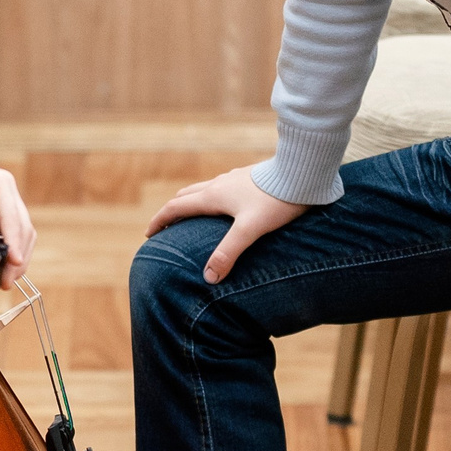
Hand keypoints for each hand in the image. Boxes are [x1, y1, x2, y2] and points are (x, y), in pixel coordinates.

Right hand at [0, 126, 34, 281]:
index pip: (16, 237)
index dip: (14, 262)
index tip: (5, 284)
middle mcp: (4, 196)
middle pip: (24, 233)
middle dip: (18, 262)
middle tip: (6, 283)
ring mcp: (3, 187)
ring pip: (22, 226)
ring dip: (17, 254)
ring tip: (6, 275)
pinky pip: (11, 215)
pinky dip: (13, 238)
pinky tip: (10, 256)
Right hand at [146, 167, 305, 283]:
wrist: (301, 173)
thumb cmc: (276, 201)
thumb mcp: (250, 230)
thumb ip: (228, 253)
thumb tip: (208, 277)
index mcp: (213, 196)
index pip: (176, 208)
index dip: (159, 221)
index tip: (149, 234)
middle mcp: (219, 184)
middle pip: (185, 196)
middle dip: (172, 211)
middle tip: (164, 226)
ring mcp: (233, 178)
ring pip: (203, 189)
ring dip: (190, 202)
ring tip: (191, 217)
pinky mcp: (247, 177)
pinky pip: (220, 187)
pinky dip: (210, 198)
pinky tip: (225, 206)